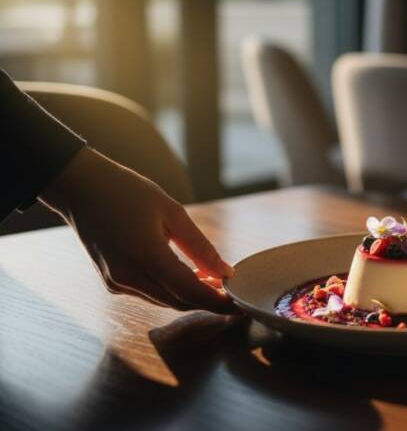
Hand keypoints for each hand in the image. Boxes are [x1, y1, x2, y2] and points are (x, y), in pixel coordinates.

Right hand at [40, 148, 237, 313]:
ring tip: (215, 281)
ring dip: (191, 296)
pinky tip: (189, 276)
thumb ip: (200, 247)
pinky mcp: (112, 282)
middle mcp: (128, 276)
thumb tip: (225, 271)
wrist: (80, 188)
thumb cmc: (126, 192)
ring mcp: (116, 282)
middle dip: (209, 301)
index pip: (191, 292)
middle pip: (179, 301)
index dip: (219, 302)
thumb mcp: (172, 212)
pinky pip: (150, 294)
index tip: (241, 304)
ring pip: (165, 301)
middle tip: (233, 292)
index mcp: (146, 255)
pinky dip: (172, 290)